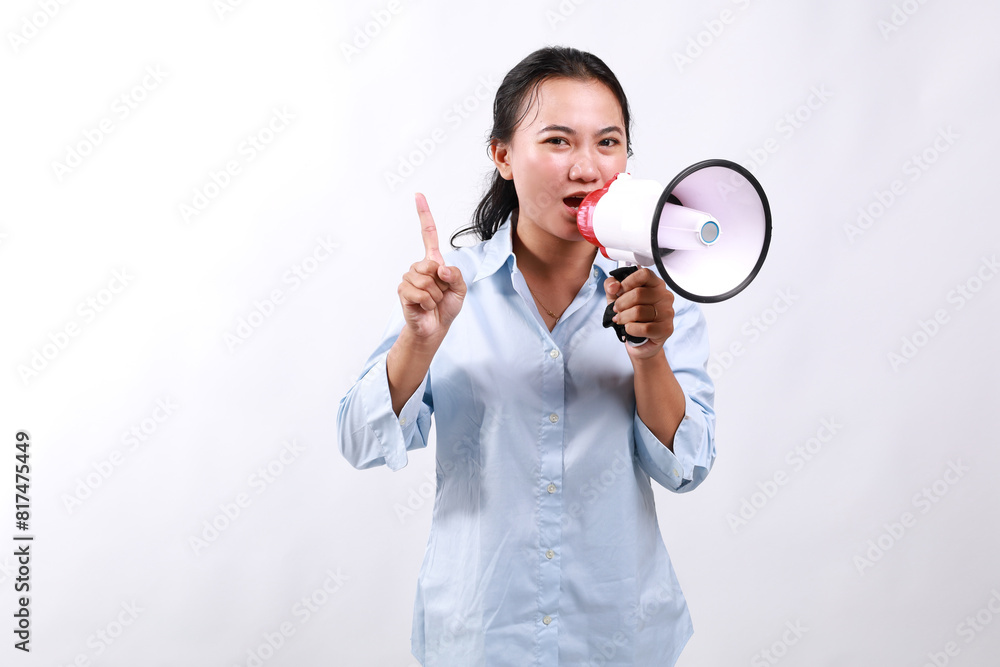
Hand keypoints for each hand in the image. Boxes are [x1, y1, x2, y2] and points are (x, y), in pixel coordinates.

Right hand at [397, 193, 465, 339]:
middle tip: (440, 295)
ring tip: (433, 302)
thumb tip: (440, 269)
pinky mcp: (403, 291)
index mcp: (433, 261)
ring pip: (427, 281)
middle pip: (432, 265)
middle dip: (442, 284)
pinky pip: (419, 293)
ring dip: (436, 296)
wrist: (435, 327)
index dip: (424, 214)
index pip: (428, 234)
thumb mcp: (461, 289)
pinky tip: (425, 307)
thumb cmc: (446, 306)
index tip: (418, 195)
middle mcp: (419, 266)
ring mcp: (409, 278)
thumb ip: (456, 275)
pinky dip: (428, 303)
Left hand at [604, 267, 673, 359]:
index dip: (627, 282)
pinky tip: (629, 328)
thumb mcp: (616, 298)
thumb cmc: (630, 317)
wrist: (639, 342)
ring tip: (620, 320)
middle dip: (621, 303)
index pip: (644, 274)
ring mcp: (667, 312)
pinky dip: (631, 329)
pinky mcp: (666, 328)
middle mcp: (664, 296)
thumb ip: (611, 286)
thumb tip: (613, 286)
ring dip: (624, 317)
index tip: (619, 291)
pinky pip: (645, 328)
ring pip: (639, 311)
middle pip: (638, 293)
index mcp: (655, 284)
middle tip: (616, 310)